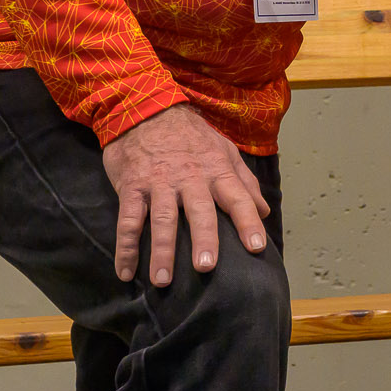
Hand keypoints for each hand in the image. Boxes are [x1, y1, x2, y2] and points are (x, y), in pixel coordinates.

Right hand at [102, 104, 270, 286]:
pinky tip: (125, 272)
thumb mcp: (224, 150)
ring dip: (162, 250)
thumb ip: (245, 181)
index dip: (248, 222)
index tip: (257, 247)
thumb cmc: (190, 135)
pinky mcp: (132, 187)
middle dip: (204, 238)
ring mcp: (159, 183)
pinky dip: (125, 247)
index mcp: (216, 169)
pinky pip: (128, 220)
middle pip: (199, 211)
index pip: (238, 198)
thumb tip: (265, 211)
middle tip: (207, 267)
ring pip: (161, 219)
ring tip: (163, 281)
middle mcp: (190, 178)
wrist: (147, 109)